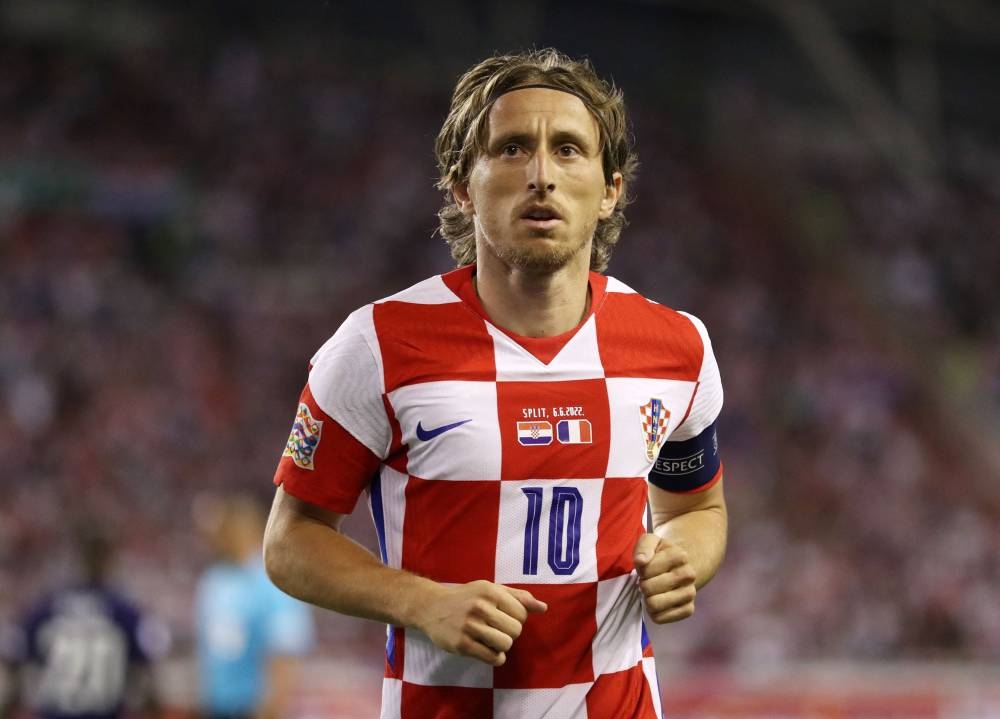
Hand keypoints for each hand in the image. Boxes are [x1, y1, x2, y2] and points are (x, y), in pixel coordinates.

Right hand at [415, 580, 546, 665]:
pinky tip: (488, 650)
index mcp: (490, 591)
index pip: (522, 613)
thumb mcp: (491, 590)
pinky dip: (496, 657)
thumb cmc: (467, 597)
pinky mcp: (462, 645)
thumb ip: (518, 597)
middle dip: (511, 633)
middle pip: (516, 630)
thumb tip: (544, 608)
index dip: (518, 618)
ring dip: (503, 646)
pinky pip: (493, 658)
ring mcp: (470, 626)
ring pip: (506, 644)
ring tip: (493, 640)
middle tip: (497, 629)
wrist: (432, 607)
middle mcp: (480, 607)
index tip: (505, 617)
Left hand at [633, 533, 697, 623]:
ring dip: (647, 599)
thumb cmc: (659, 555)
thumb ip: (643, 547)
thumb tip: (641, 561)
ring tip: (652, 592)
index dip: (641, 570)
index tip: (646, 568)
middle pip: (648, 589)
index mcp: (680, 556)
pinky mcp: (688, 610)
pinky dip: (653, 612)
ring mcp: (690, 593)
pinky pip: (661, 618)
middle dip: (643, 585)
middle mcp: (689, 575)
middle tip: (647, 581)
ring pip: (654, 605)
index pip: (646, 570)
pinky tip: (658, 601)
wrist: (678, 568)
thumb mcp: (650, 542)